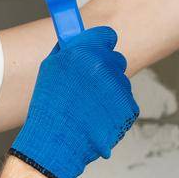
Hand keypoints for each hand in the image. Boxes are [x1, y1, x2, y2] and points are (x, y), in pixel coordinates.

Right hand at [8, 25, 137, 177]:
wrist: (56, 141)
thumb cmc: (49, 107)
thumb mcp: (50, 69)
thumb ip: (68, 49)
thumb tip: (78, 37)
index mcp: (84, 52)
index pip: (107, 35)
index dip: (100, 44)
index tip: (96, 50)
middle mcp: (104, 66)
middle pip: (116, 59)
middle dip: (105, 69)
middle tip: (88, 85)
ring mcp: (119, 88)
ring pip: (120, 83)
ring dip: (109, 91)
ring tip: (87, 107)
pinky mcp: (128, 107)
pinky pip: (125, 102)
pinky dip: (114, 109)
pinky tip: (96, 117)